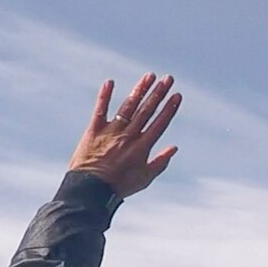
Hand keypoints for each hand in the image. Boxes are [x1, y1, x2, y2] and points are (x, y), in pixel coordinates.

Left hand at [69, 73, 181, 199]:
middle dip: (159, 93)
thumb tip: (174, 148)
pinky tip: (110, 82)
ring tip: (149, 76)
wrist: (90, 190)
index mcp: (142, 147)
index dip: (169, 108)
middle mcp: (128, 136)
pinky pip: (100, 110)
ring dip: (140, 90)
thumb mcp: (144, 178)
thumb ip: (160, 162)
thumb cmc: (119, 186)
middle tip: (168, 79)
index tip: (177, 95)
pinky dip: (104, 96)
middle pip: (147, 110)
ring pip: (128, 106)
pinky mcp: (94, 130)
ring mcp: (111, 131)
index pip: (159, 123)